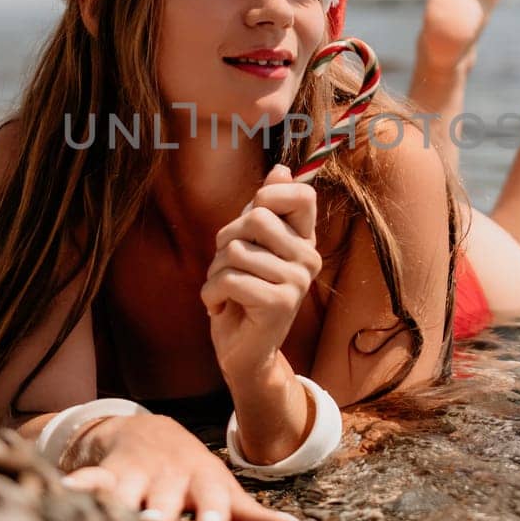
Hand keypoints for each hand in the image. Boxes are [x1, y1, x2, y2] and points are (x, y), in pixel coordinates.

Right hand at [60, 413, 300, 520]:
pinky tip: (63, 491)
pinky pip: (90, 479)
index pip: (210, 501)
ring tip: (109, 512)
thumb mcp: (223, 490)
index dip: (211, 514)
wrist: (153, 432)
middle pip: (164, 499)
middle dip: (160, 511)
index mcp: (202, 484)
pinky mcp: (106, 473)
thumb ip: (253, 515)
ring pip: (126, 490)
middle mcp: (169, 479)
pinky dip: (78, 484)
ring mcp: (137, 475)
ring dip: (117, 501)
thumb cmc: (195, 475)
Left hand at [201, 164, 321, 382]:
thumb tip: (282, 169)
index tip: (250, 220)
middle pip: (255, 218)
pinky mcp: (280, 304)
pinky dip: (211, 293)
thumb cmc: (242, 292)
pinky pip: (231, 279)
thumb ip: (265, 209)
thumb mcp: (250, 245)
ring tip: (223, 289)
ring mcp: (297, 282)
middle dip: (225, 240)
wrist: (243, 351)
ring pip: (236, 251)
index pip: (302, 195)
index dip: (268, 196)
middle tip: (227, 265)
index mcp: (304, 239)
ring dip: (214, 271)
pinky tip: (219, 307)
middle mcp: (308, 258)